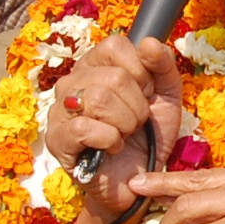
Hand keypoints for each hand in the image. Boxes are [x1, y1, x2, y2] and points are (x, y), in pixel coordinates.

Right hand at [45, 36, 184, 223]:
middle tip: (135, 123)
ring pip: (98, 98)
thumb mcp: (167, 97)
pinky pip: (84, 127)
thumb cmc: (148, 137)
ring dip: (125, 124)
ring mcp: (60, 110)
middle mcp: (72, 82)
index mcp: (96, 66)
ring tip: (124, 135)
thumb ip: (163, 66)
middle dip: (137, 106)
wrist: (139, 180)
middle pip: (113, 76)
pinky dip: (110, 140)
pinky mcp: (57, 139)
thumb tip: (147, 43)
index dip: (140, 71)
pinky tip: (112, 148)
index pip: (115, 45)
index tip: (145, 94)